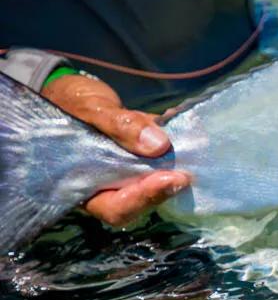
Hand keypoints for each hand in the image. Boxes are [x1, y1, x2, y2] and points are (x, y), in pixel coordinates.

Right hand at [42, 74, 190, 226]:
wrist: (70, 90)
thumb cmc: (67, 102)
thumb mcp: (89, 109)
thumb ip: (120, 126)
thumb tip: (159, 144)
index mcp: (85, 186)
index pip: (117, 209)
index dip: (144, 199)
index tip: (168, 179)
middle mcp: (110, 184)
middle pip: (143, 198)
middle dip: (165, 186)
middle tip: (186, 171)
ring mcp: (129, 169)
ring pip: (157, 177)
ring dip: (175, 163)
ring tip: (188, 143)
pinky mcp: (143, 152)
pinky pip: (163, 153)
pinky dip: (175, 139)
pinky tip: (180, 119)